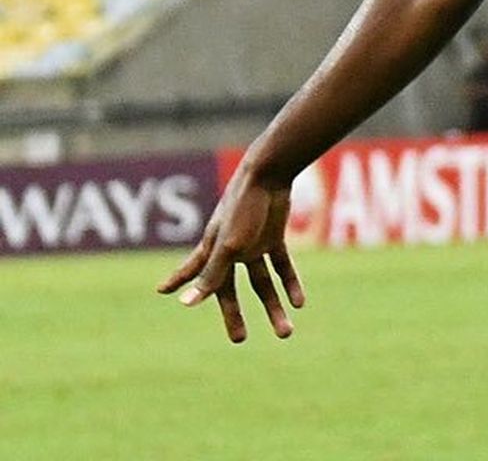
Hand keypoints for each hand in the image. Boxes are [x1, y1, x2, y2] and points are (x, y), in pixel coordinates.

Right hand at [157, 165, 303, 342]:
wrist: (272, 174)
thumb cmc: (243, 208)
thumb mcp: (229, 247)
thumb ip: (211, 276)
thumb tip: (186, 304)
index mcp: (212, 249)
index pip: (192, 272)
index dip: (178, 280)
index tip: (161, 290)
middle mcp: (231, 249)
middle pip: (231, 288)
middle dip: (234, 313)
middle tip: (238, 339)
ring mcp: (254, 243)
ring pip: (264, 282)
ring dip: (274, 306)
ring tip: (285, 334)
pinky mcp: (274, 236)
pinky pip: (282, 266)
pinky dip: (290, 283)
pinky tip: (299, 303)